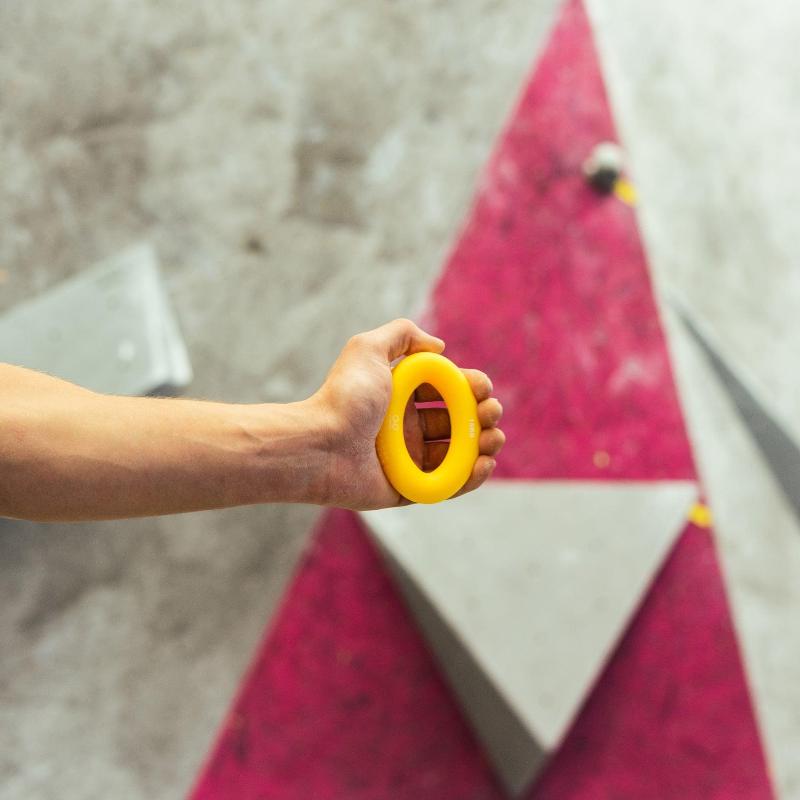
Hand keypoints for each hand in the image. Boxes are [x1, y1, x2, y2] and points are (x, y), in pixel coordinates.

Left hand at [311, 319, 504, 509]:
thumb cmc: (344, 397)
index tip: (481, 387)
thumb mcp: (368, 348)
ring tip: (494, 440)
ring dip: (486, 446)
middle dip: (484, 416)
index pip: (448, 391)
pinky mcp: (409, 489)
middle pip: (460, 423)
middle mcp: (407, 428)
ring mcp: (410, 460)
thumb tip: (439, 347)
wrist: (320, 445)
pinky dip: (471, 478)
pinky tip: (484, 464)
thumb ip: (403, 334)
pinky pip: (448, 486)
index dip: (471, 388)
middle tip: (490, 414)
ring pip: (460, 455)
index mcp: (402, 398)